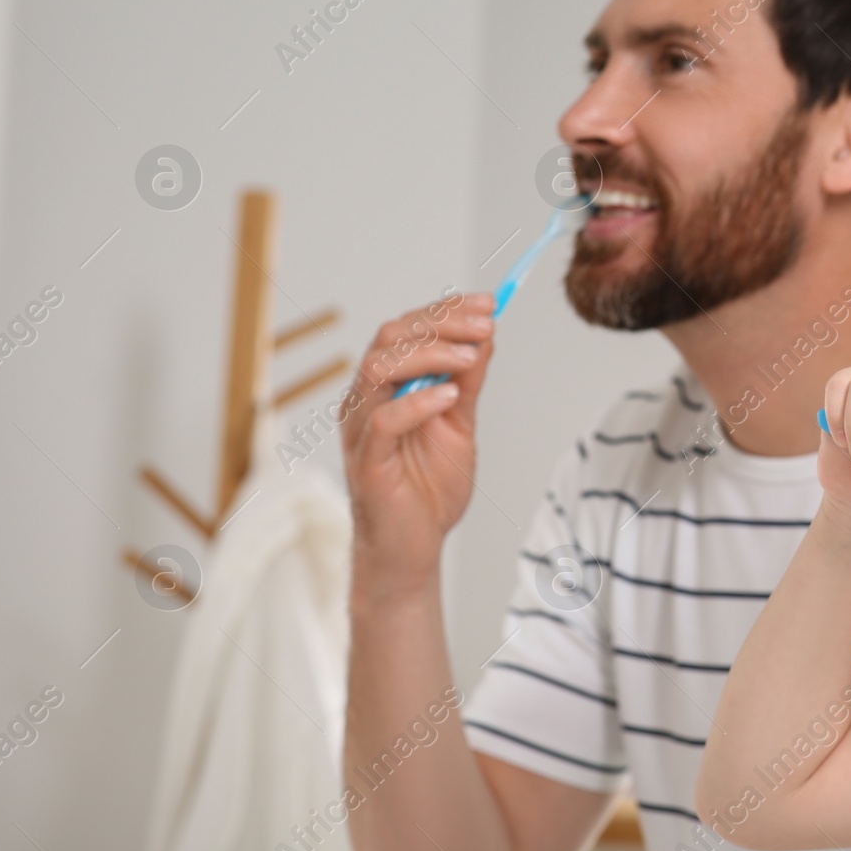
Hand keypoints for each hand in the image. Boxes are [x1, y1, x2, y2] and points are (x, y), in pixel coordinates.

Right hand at [341, 289, 494, 603]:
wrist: (416, 547)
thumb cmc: (429, 487)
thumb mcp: (460, 423)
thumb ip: (467, 382)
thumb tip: (486, 334)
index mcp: (387, 385)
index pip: (408, 329)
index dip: (446, 310)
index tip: (488, 303)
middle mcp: (367, 399)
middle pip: (391, 337)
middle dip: (442, 323)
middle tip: (486, 326)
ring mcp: (362, 428)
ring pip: (377, 367)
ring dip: (430, 354)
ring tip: (471, 358)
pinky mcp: (366, 461)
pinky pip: (382, 421)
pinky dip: (417, 402)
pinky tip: (449, 397)